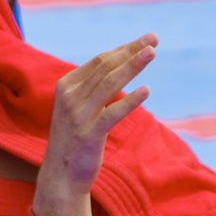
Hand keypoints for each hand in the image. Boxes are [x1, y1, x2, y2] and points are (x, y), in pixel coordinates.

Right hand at [32, 34, 156, 215]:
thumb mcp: (79, 107)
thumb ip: (94, 87)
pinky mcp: (88, 134)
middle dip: (131, 51)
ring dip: (133, 66)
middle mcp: (70, 96)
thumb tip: (121, 66)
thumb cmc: (75, 139)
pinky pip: (112, 113)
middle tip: (153, 40)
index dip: (124, 48)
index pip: (100, 60)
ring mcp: (78, 115)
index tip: (146, 40)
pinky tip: (146, 90)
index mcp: (66, 86)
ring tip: (152, 53)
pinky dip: (130, 100)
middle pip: (106, 66)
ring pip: (110, 84)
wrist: (61, 176)